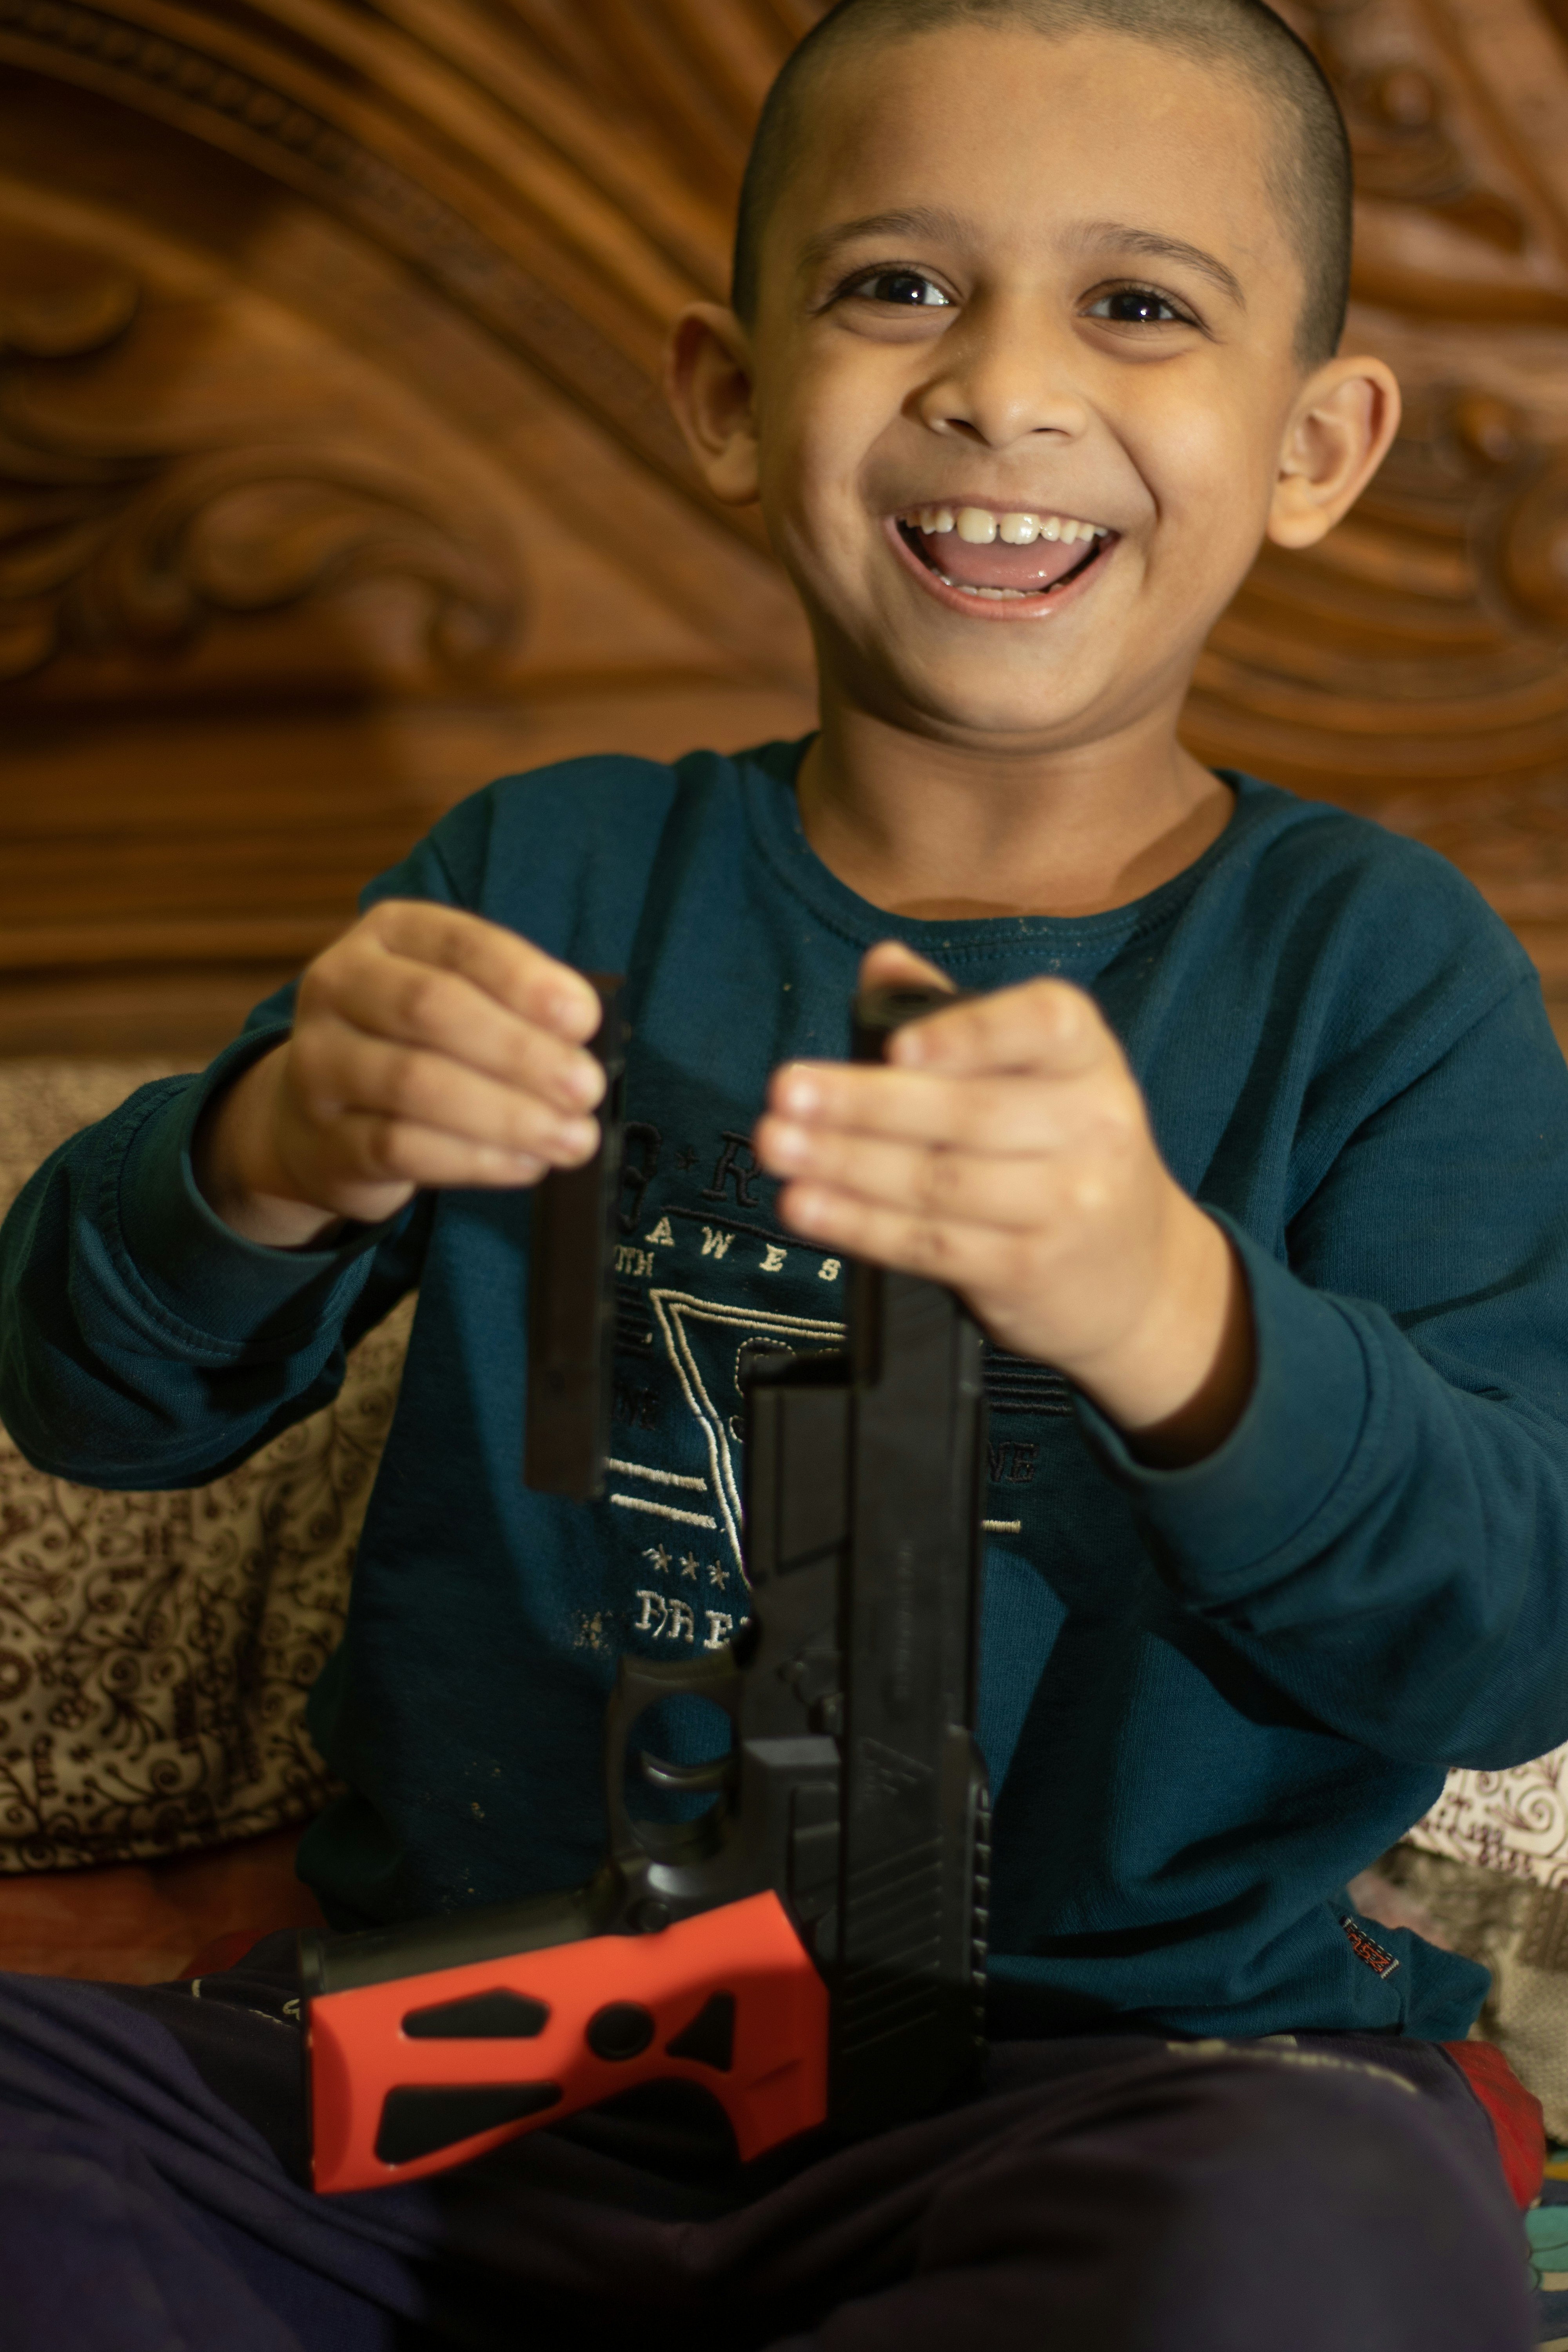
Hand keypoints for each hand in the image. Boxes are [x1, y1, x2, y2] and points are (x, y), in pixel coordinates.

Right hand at [194, 901, 606, 1248]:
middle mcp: (338, 987)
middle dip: (522, 1051)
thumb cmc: (414, 1047)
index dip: (524, 980)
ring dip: (508, 1114)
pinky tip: (526, 1164)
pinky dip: (475, 1159)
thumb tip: (580, 1038)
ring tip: (572, 1137)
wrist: (313, 1120)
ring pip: (415, 1083)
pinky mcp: (323, 1141)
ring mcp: (320, 1065)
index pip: (459, 944)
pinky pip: (401, 1148)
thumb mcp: (456, 1001)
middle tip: (586, 1087)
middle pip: (432, 1009)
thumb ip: (510, 1006)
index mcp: (387, 936)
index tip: (584, 1018)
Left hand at [754, 943, 1252, 1464]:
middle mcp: (1093, 1126)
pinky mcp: (1030, 1270)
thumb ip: (959, 1017)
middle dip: (862, 1103)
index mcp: (1089, 1058)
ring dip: (843, 1164)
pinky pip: (931, 1243)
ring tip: (776, 1145)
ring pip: (938, 1182)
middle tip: (785, 1090)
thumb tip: (883, 962)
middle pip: (966, 1113)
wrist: (1142, 1278)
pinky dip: (859, 1225)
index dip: (967, 1033)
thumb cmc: (1065, 1153)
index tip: (895, 1045)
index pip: (1044, 1025)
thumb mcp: (1039, 1076)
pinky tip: (806, 1205)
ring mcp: (1069, 1205)